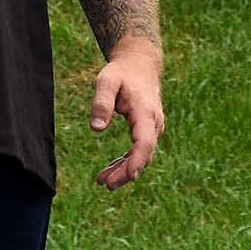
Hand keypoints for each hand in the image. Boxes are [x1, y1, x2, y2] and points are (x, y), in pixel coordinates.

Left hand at [90, 36, 164, 188]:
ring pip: (141, 156)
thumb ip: (101, 103)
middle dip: (127, 172)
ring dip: (124, 170)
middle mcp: (154, 123)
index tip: (128, 176)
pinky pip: (138, 151)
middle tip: (105, 185)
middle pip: (144, 155)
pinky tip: (109, 170)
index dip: (137, 161)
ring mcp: (152, 128)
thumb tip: (96, 128)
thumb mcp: (107, 81)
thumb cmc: (122, 72)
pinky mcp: (146, 131)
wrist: (139, 64)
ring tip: (102, 182)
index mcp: (145, 112)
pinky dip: (124, 162)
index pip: (145, 142)